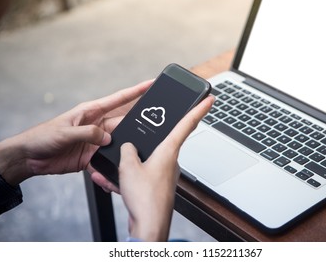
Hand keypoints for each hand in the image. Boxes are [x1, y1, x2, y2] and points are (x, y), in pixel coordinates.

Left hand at [0, 80, 152, 192]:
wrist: (29, 158)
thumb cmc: (42, 137)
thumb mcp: (65, 132)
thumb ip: (88, 134)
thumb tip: (108, 138)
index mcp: (91, 112)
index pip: (118, 99)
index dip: (136, 91)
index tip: (151, 84)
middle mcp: (97, 125)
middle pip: (123, 122)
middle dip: (138, 123)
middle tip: (155, 125)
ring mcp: (96, 141)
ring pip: (119, 142)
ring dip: (126, 146)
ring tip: (138, 149)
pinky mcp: (92, 156)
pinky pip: (108, 159)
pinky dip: (114, 163)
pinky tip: (120, 165)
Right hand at [119, 95, 213, 240]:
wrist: (149, 227)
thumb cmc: (145, 199)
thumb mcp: (129, 167)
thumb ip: (127, 150)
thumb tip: (128, 147)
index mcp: (169, 151)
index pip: (188, 124)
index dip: (199, 109)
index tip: (210, 98)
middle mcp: (170, 161)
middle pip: (162, 141)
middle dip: (147, 139)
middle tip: (140, 135)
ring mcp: (165, 175)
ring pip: (147, 161)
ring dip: (130, 165)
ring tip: (116, 174)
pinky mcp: (158, 186)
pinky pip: (142, 175)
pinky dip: (130, 178)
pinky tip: (117, 183)